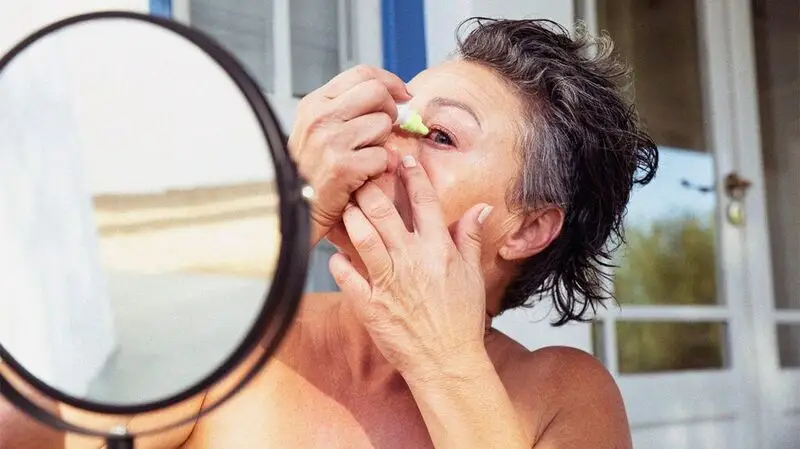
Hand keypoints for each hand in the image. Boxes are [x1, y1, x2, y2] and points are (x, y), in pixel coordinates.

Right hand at [288, 65, 411, 244]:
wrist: (291, 209)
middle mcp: (320, 117)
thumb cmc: (309, 172)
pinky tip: (362, 175)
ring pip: (383, 125)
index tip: (402, 93)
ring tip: (363, 157)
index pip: (361, 74)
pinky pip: (382, 156)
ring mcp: (330, 141)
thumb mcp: (316, 129)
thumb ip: (346, 109)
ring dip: (382, 143)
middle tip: (383, 129)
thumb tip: (390, 95)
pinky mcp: (342, 166)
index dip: (389, 81)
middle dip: (390, 110)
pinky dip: (379, 168)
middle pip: (377, 93)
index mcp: (314, 103)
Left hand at [328, 155, 493, 380]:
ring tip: (345, 207)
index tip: (400, 159)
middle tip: (360, 177)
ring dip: (350, 217)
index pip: (424, 201)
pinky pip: (346, 275)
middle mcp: (412, 260)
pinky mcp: (370, 304)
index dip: (411, 175)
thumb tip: (481, 208)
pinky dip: (337, 261)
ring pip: (362, 236)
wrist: (446, 362)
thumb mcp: (473, 276)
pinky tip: (334, 253)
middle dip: (369, 189)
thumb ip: (471, 238)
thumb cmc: (460, 321)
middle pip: (384, 211)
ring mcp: (389, 281)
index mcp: (439, 250)